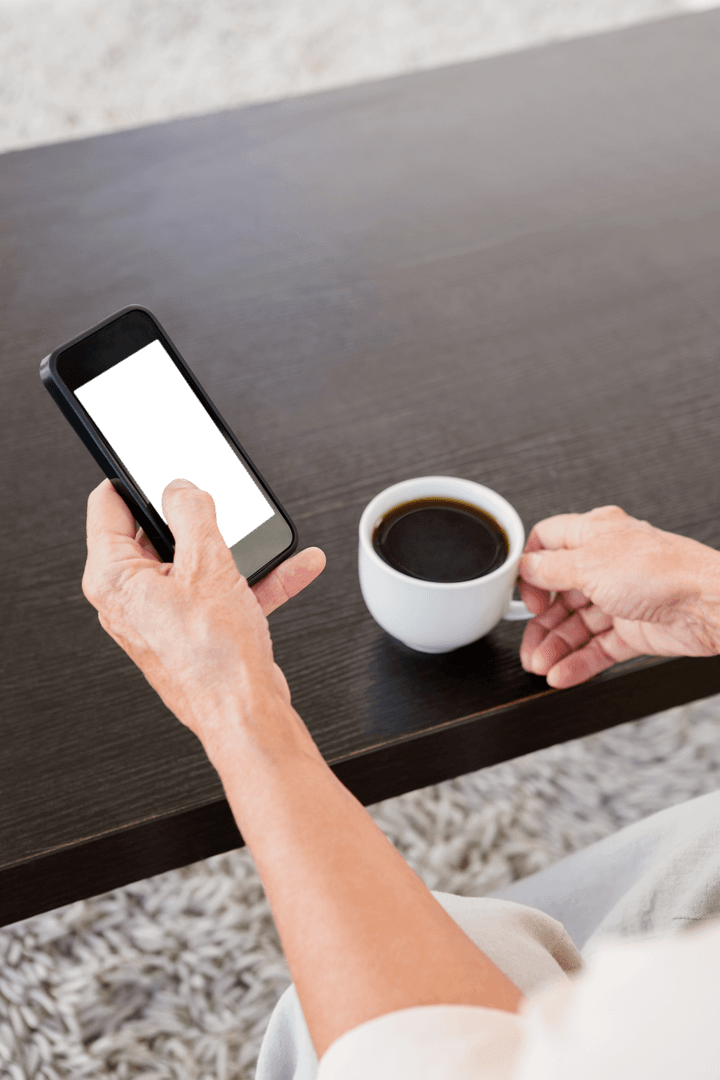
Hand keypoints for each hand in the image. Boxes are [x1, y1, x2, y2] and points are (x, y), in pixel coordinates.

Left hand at [81, 477, 325, 737]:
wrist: (247, 713)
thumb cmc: (216, 658)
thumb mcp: (208, 563)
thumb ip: (193, 512)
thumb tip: (183, 490)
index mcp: (114, 578)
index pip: (107, 506)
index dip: (134, 478)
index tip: (159, 465)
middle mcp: (131, 598)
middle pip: (156, 532)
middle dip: (196, 515)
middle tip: (219, 502)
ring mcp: (163, 615)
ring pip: (197, 563)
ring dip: (237, 549)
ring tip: (265, 537)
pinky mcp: (195, 629)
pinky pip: (222, 591)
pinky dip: (254, 578)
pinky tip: (291, 566)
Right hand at [517, 505, 719, 688]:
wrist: (709, 605)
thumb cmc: (662, 571)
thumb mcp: (589, 564)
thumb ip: (550, 568)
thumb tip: (525, 567)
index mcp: (594, 535)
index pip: (548, 545)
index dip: (530, 568)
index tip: (521, 592)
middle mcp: (605, 565)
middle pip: (558, 594)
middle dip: (539, 622)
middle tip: (526, 642)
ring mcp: (619, 598)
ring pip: (576, 625)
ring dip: (554, 647)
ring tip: (540, 665)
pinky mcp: (633, 629)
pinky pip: (597, 648)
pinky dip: (577, 662)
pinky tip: (561, 673)